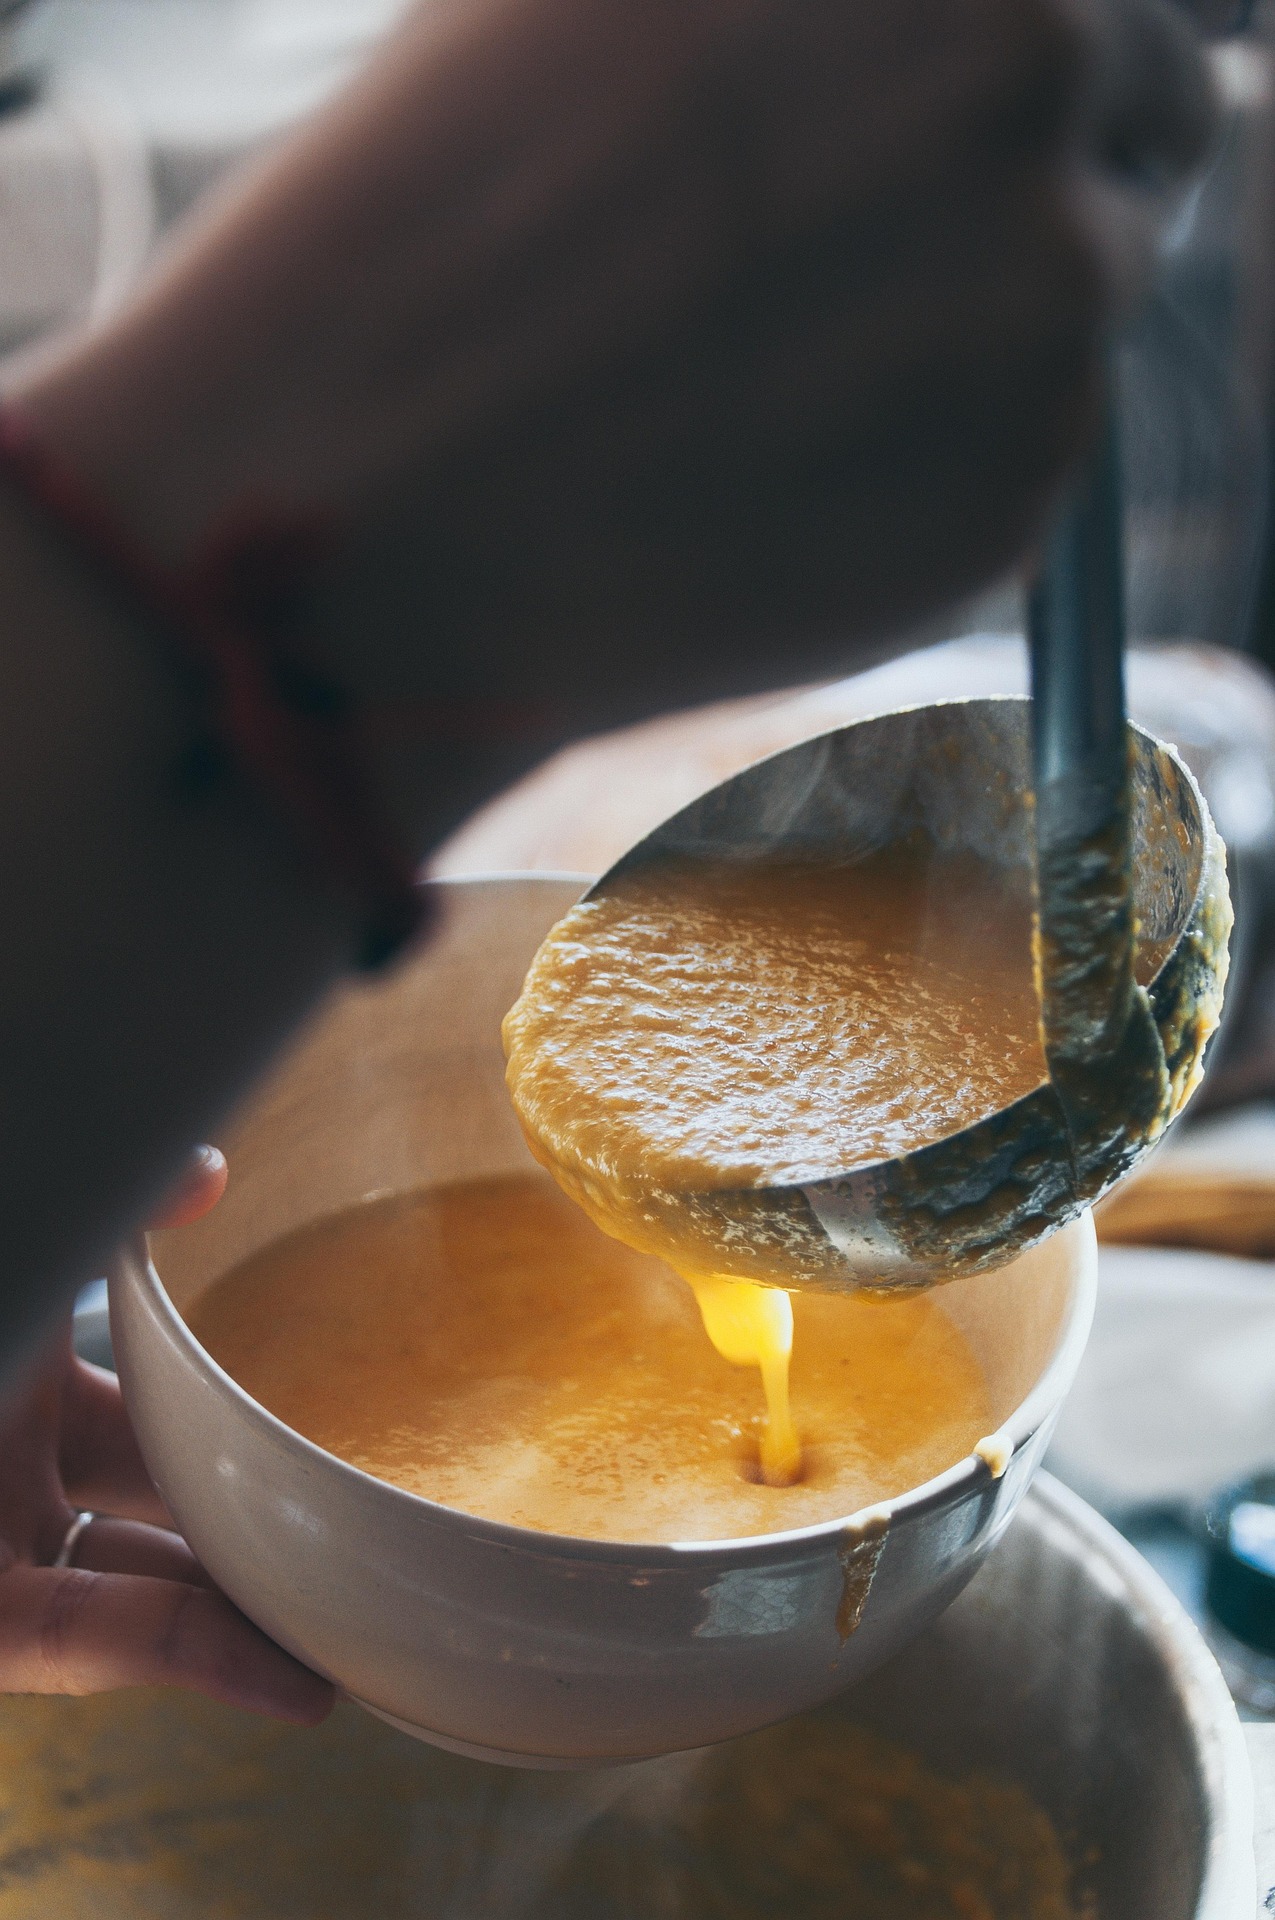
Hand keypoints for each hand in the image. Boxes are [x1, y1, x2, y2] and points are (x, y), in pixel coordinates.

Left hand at [0, 1148, 332, 1722]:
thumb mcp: (25, 1253)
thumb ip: (107, 1202)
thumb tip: (210, 1165)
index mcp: (23, 1374)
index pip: (154, 1398)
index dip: (237, 1412)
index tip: (323, 1423)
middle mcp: (13, 1464)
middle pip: (164, 1499)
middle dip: (261, 1520)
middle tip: (366, 1538)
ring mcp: (0, 1545)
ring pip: (152, 1585)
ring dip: (253, 1613)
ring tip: (361, 1630)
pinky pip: (106, 1644)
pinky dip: (204, 1664)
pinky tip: (292, 1682)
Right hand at [15, 0, 1217, 847]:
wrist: (373, 492)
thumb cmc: (438, 215)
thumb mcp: (620, 0)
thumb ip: (843, 13)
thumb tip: (944, 42)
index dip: (1035, 67)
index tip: (971, 125)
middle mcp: (1045, 95)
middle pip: (1149, 134)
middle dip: (1046, 185)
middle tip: (893, 263)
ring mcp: (1048, 319)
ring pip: (1075, 318)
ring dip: (977, 337)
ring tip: (763, 389)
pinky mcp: (1011, 515)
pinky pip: (1014, 470)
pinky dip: (927, 475)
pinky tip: (764, 483)